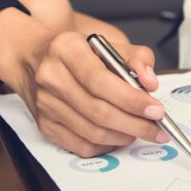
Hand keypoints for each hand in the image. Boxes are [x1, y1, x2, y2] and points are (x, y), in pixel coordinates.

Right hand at [0, 8, 166, 156]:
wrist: (35, 58)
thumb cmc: (76, 52)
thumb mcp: (107, 44)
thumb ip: (136, 57)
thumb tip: (149, 82)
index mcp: (66, 49)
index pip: (100, 80)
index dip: (130, 99)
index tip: (155, 109)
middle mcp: (51, 76)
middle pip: (97, 110)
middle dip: (134, 123)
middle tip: (156, 127)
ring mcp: (45, 103)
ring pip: (90, 131)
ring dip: (123, 136)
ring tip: (141, 131)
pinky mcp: (44, 125)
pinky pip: (80, 145)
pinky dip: (106, 146)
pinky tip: (119, 136)